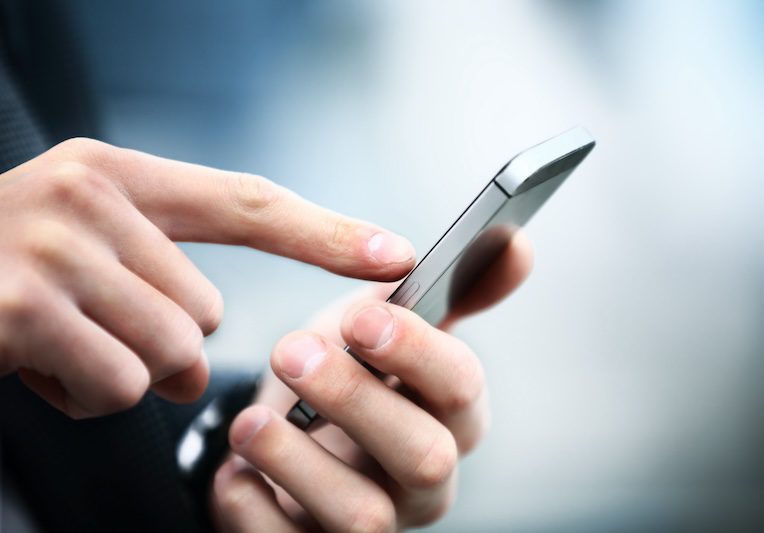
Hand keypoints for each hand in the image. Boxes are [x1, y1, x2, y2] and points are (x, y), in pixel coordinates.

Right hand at [0, 138, 414, 417]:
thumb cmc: (1, 271)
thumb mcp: (82, 246)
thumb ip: (161, 276)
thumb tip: (209, 355)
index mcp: (118, 177)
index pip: (248, 203)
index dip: (328, 233)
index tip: (395, 253)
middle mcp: (90, 198)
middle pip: (205, 310)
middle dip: (162, 342)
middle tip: (91, 326)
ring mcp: (56, 249)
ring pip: (170, 355)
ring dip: (123, 372)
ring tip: (59, 343)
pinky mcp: (26, 309)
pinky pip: (120, 387)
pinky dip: (84, 397)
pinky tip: (33, 365)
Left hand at [212, 232, 532, 531]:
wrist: (294, 433)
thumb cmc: (351, 374)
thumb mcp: (390, 323)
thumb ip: (447, 288)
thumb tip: (515, 243)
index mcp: (449, 415)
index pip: (463, 390)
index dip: (417, 353)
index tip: (361, 317)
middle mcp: (424, 479)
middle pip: (425, 457)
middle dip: (357, 401)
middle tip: (292, 352)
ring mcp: (375, 521)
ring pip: (363, 517)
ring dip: (299, 461)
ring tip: (251, 422)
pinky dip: (253, 509)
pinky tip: (235, 473)